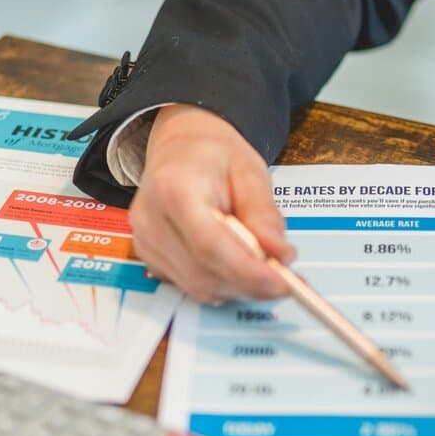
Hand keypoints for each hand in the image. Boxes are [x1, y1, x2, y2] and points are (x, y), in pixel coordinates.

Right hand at [129, 104, 295, 302]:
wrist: (181, 147)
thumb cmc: (213, 155)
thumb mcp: (250, 172)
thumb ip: (264, 215)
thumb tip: (280, 254)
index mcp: (175, 187)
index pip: (209, 244)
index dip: (248, 272)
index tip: (282, 283)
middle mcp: (151, 219)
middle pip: (204, 272)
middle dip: (251, 284)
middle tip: (288, 281)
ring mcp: (146, 241)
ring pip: (199, 286)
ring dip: (240, 288)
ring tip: (270, 272)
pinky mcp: (151, 258)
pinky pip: (192, 285)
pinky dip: (224, 285)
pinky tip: (243, 269)